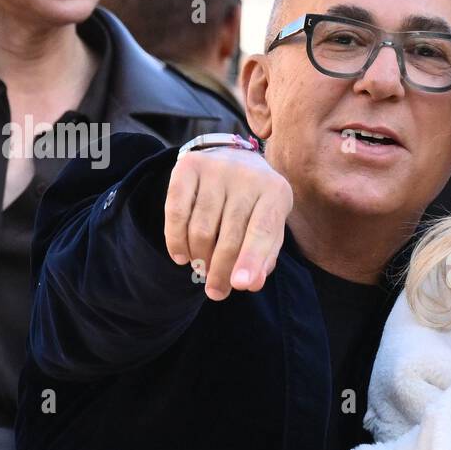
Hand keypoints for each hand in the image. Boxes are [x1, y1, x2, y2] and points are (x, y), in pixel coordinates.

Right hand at [163, 145, 292, 299]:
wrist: (232, 157)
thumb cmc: (254, 204)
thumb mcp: (269, 225)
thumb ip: (264, 256)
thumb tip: (251, 284)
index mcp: (275, 192)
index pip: (263, 231)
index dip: (251, 260)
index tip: (241, 286)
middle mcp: (247, 176)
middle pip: (230, 234)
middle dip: (220, 270)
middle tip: (215, 292)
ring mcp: (216, 168)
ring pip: (201, 228)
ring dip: (199, 257)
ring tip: (202, 268)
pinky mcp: (188, 166)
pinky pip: (176, 212)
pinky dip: (175, 240)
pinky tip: (181, 256)